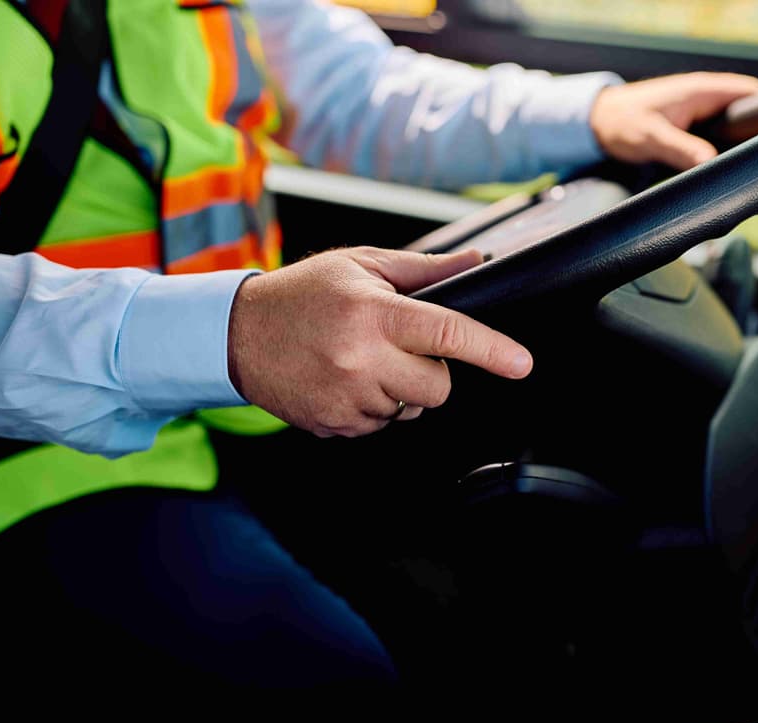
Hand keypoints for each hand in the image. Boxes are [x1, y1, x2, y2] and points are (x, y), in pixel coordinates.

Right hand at [227, 247, 530, 437]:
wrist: (236, 334)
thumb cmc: (302, 294)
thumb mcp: (361, 266)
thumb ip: (424, 269)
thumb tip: (475, 261)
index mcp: (373, 312)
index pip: (448, 333)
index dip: (492, 350)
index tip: (521, 363)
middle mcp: (360, 358)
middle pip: (438, 386)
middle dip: (433, 371)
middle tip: (401, 349)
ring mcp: (345, 396)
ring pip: (410, 409)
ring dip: (399, 389)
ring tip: (361, 360)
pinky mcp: (333, 424)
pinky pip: (379, 425)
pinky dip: (373, 406)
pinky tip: (345, 380)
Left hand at [590, 72, 757, 170]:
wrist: (597, 122)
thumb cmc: (622, 122)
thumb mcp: (651, 137)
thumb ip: (682, 150)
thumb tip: (711, 165)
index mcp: (702, 91)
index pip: (753, 94)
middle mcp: (706, 99)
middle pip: (749, 114)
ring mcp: (700, 113)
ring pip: (735, 129)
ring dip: (743, 147)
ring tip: (753, 173)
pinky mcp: (692, 129)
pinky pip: (719, 139)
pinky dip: (726, 153)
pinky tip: (728, 173)